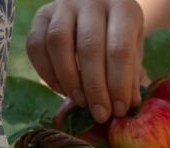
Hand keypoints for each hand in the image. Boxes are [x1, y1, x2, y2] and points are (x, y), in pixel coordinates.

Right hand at [27, 0, 144, 123]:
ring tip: (80, 102)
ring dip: (69, 80)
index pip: (119, 49)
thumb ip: (131, 74)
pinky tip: (61, 89)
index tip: (119, 110)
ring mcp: (62, 5)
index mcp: (122, 7)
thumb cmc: (120, 34)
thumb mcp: (134, 49)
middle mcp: (90, 0)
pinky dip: (46, 72)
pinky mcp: (41, 14)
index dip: (118, 84)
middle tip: (100, 114)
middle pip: (88, 48)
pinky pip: (36, 45)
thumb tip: (128, 104)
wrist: (98, 8)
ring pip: (58, 43)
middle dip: (94, 88)